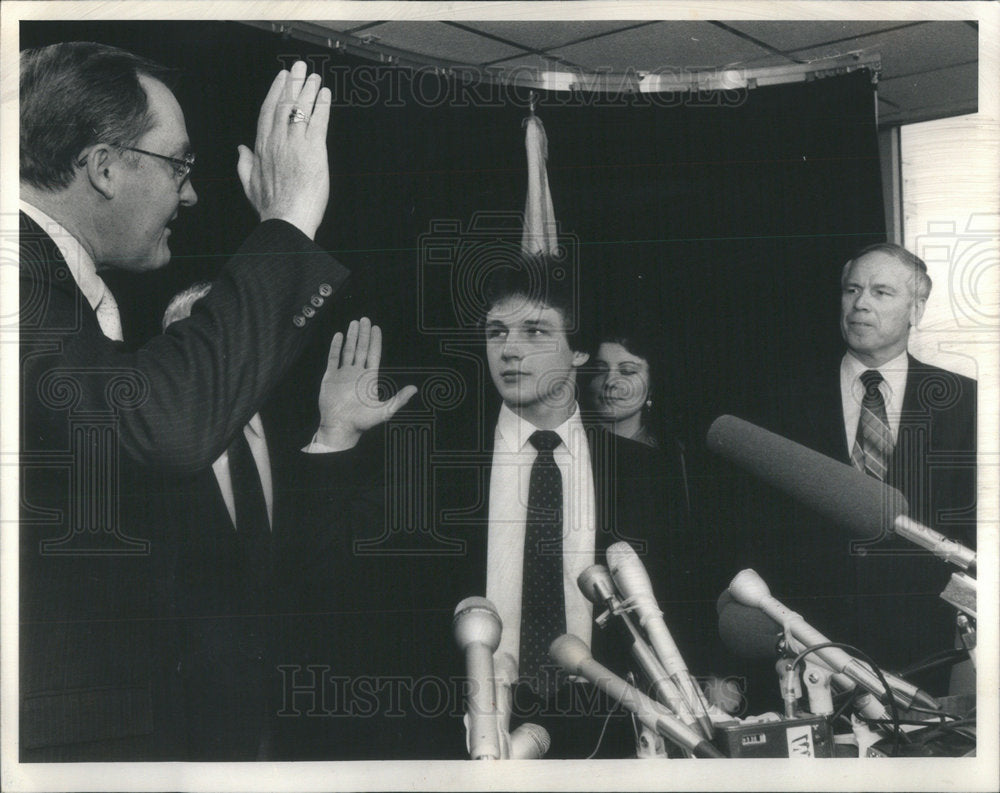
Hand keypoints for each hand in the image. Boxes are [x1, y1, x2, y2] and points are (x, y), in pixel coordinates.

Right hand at [237, 61, 330, 238]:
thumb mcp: (249, 184)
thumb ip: (244, 163)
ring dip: (308, 90)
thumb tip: (240, 148)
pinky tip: (325, 95)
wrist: (286, 220)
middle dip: (292, 83)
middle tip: (299, 67)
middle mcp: (277, 142)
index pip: (267, 112)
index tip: (281, 80)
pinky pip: (318, 122)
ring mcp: (295, 144)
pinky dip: (322, 106)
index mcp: (262, 148)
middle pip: (284, 104)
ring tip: (314, 77)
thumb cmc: (271, 208)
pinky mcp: (313, 151)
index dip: (275, 92)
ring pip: (300, 109)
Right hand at [316, 317, 417, 449]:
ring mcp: (343, 374)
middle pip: (361, 349)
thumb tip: (415, 389)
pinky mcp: (330, 377)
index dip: (375, 341)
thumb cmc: (362, 422)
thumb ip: (399, 399)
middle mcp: (356, 373)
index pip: (374, 355)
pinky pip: (333, 358)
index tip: (376, 328)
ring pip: (348, 351)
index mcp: (369, 378)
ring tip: (353, 323)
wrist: (340, 427)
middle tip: (365, 319)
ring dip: (351, 337)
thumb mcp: (385, 411)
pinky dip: (335, 347)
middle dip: (363, 334)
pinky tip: (339, 335)